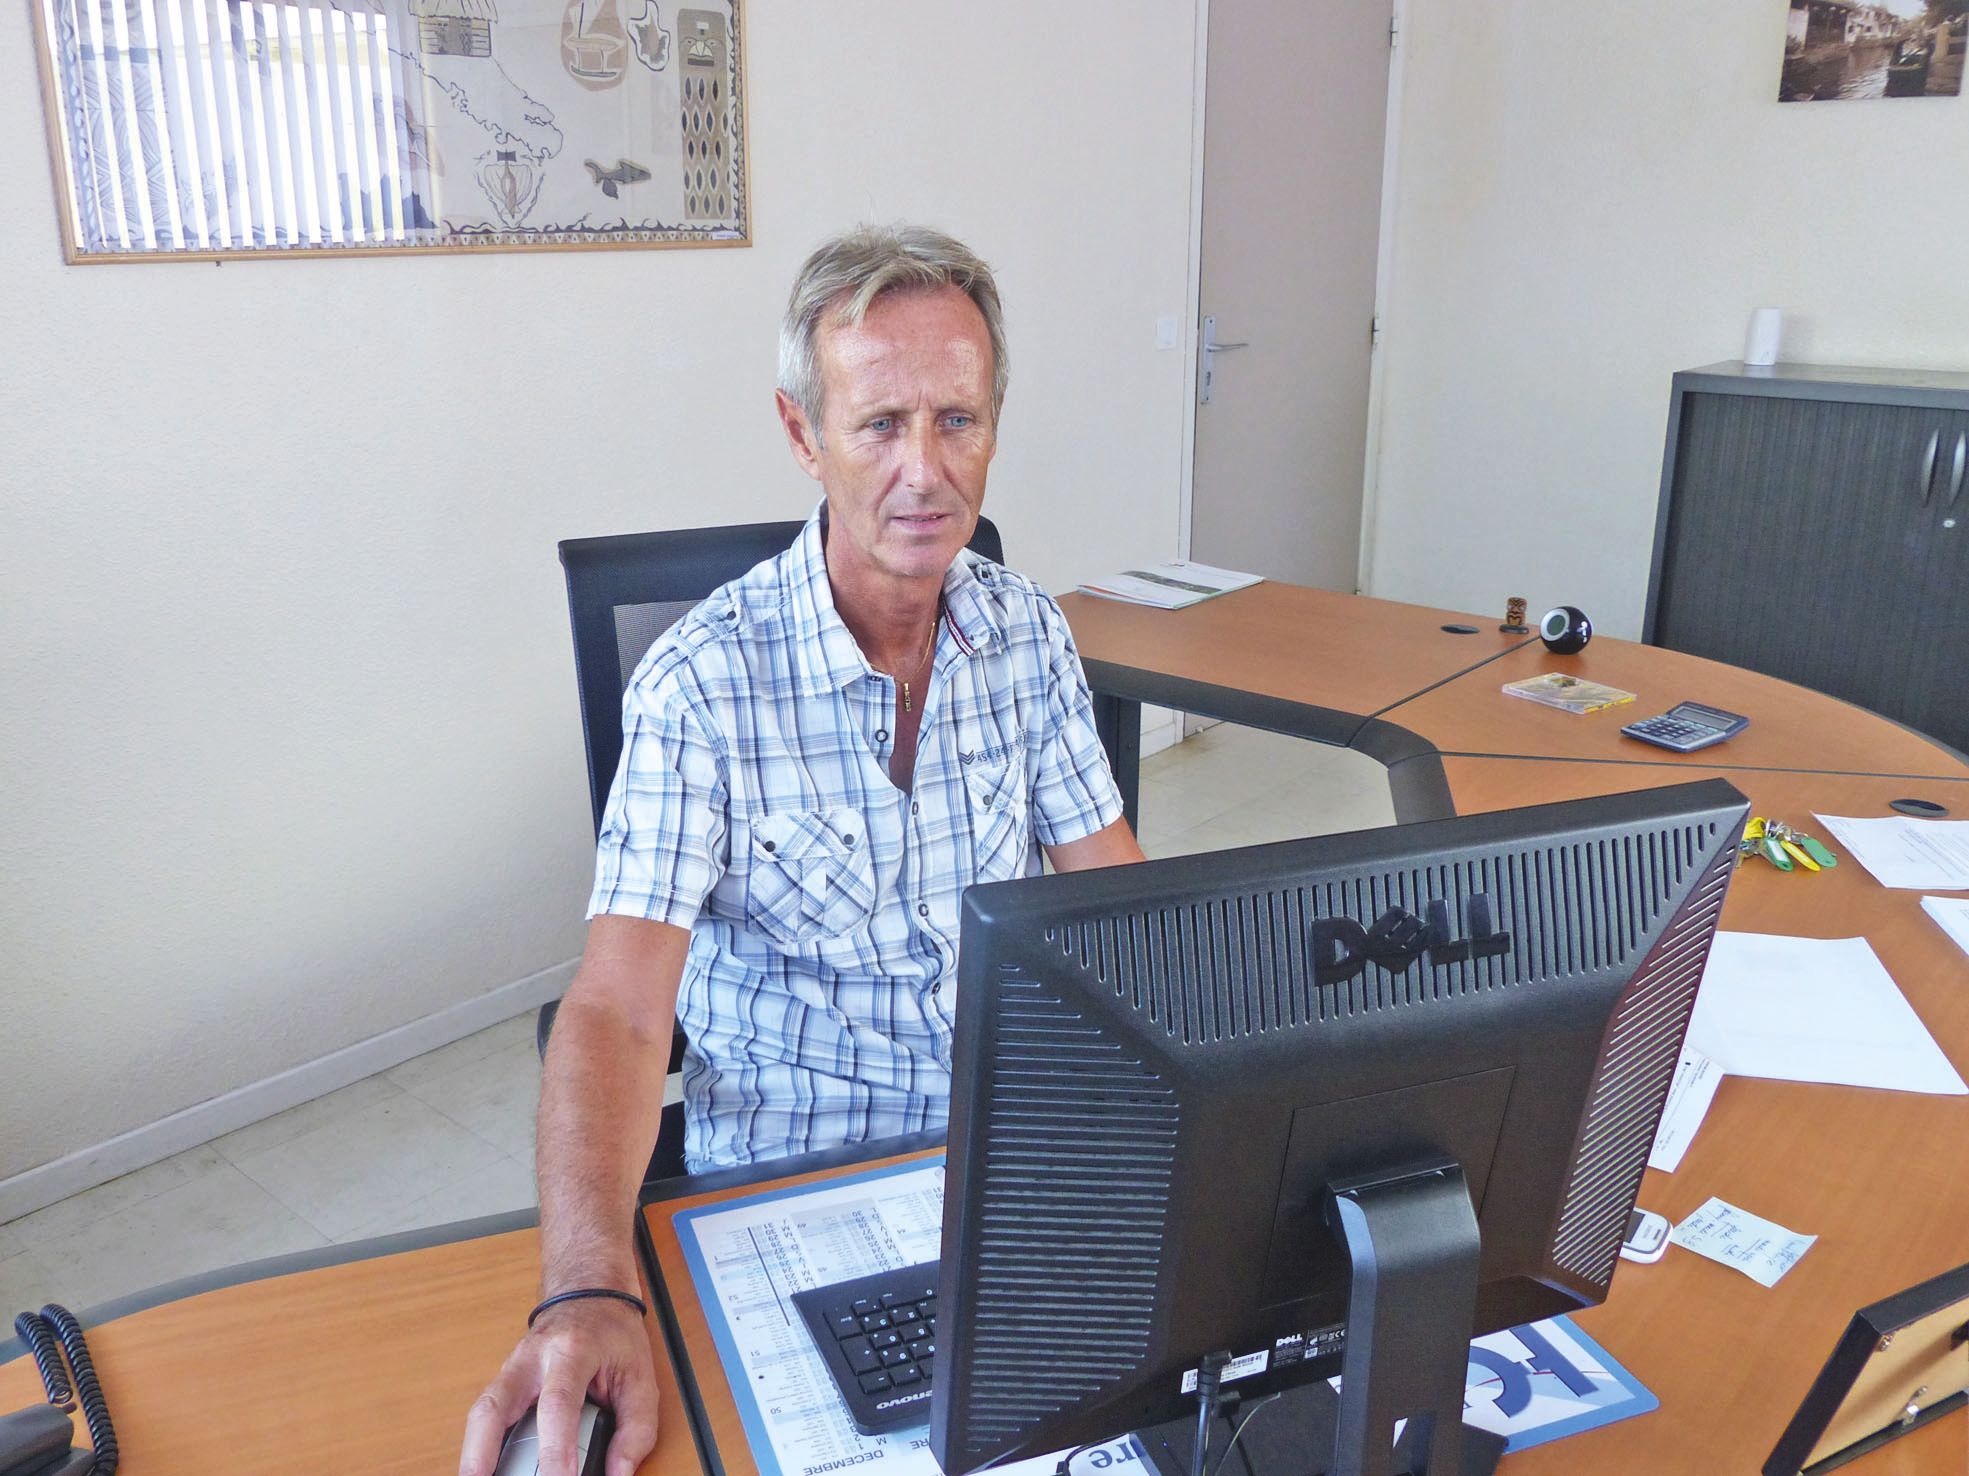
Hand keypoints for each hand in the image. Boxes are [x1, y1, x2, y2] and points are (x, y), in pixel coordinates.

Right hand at [460, 1299, 658, 1475]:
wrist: (587, 1295)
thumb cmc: (613, 1335)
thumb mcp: (641, 1375)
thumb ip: (636, 1428)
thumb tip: (618, 1473)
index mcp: (572, 1350)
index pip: (557, 1404)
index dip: (555, 1449)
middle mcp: (531, 1359)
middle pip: (494, 1407)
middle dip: (482, 1453)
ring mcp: (510, 1370)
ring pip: (480, 1415)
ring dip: (475, 1455)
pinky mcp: (502, 1385)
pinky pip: (484, 1421)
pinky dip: (481, 1449)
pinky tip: (488, 1470)